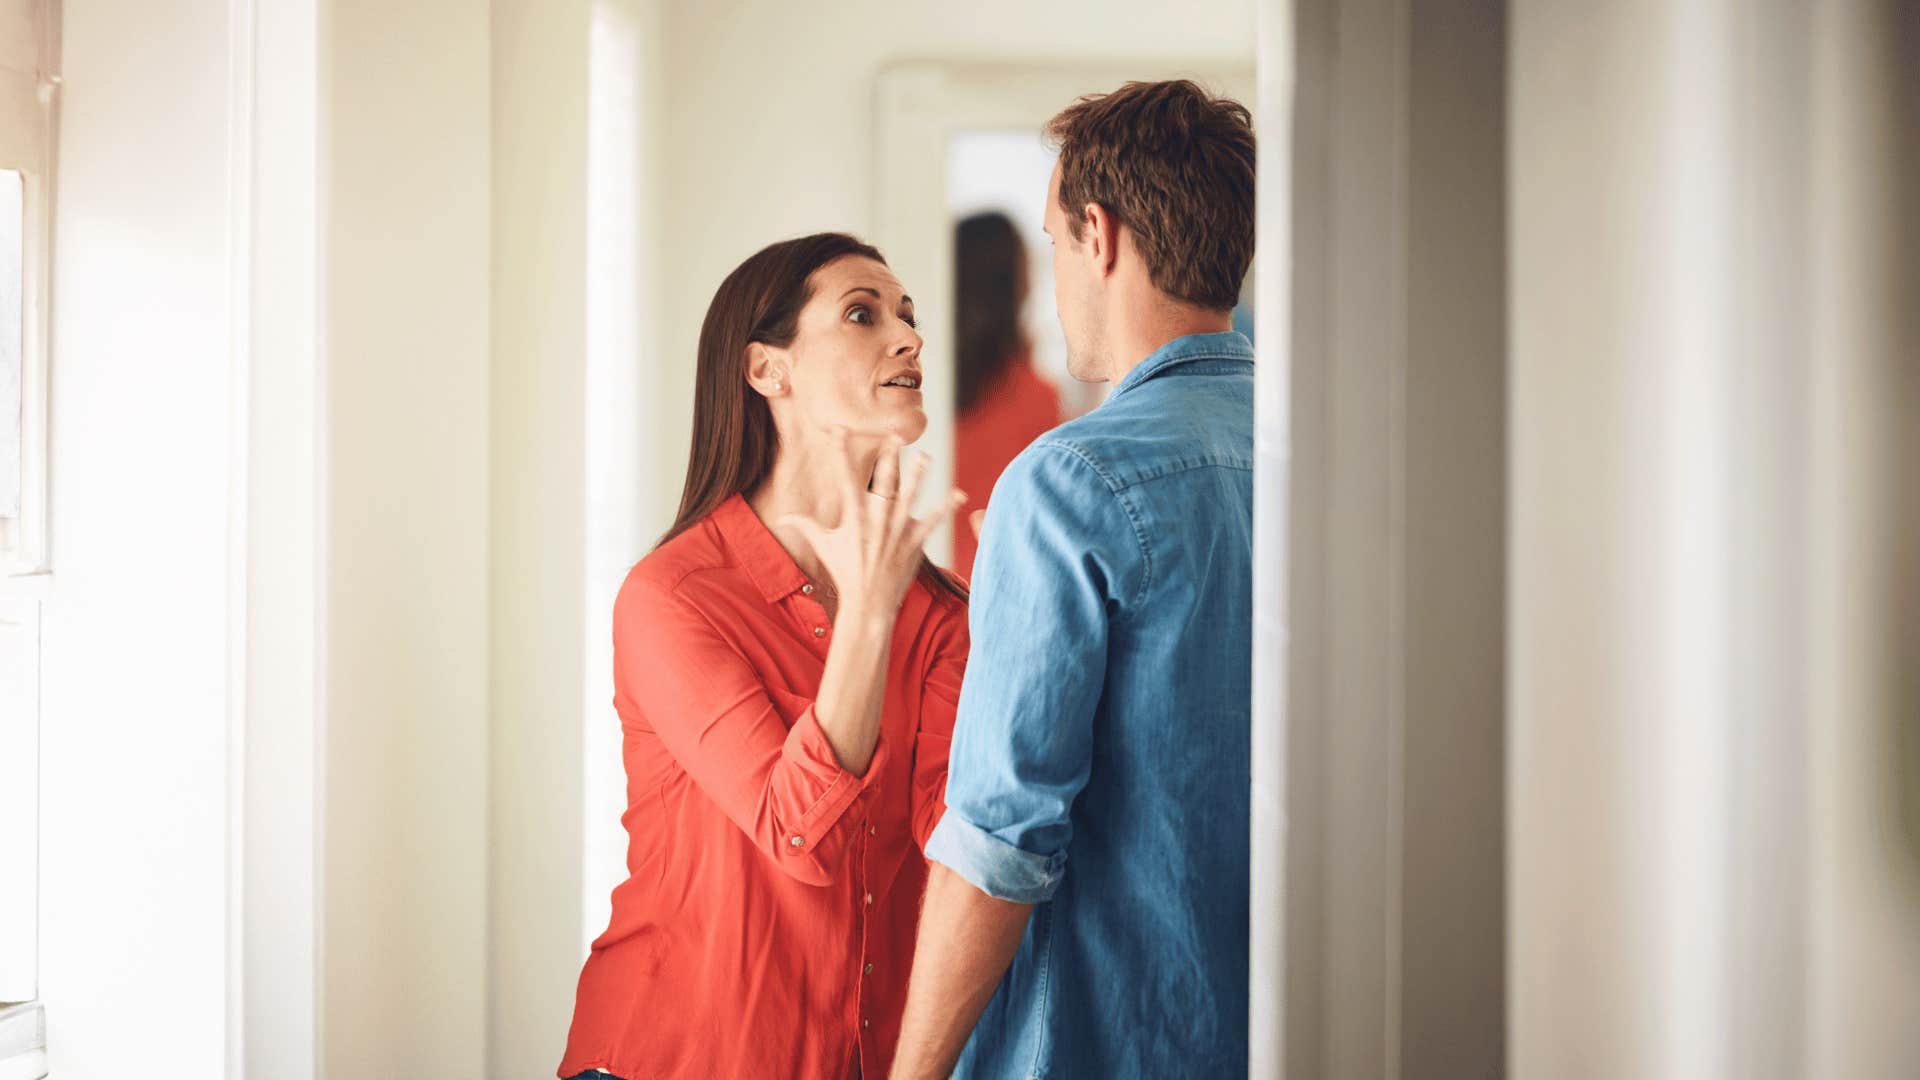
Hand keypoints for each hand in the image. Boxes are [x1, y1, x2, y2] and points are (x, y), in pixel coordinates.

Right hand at [779, 430, 965, 615]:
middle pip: (884, 480)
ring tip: (925, 456)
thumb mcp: (822, 546)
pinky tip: (959, 495)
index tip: (839, 430)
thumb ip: (804, 526)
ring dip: (919, 475)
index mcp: (854, 515)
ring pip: (911, 495)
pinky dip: (946, 508)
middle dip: (890, 456)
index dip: (841, 451)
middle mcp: (876, 518)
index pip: (846, 476)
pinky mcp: (914, 542)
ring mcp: (897, 529)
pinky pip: (933, 521)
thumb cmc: (844, 572)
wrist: (867, 603)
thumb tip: (780, 519)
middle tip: (896, 434)